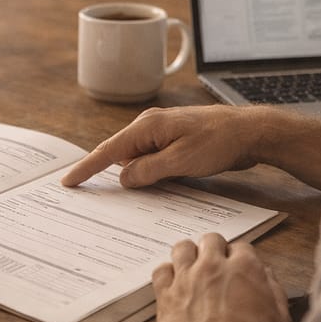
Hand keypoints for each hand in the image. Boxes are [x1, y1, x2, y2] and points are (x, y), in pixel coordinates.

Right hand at [61, 105, 320, 191]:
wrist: (252, 132)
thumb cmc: (219, 142)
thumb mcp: (181, 161)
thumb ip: (148, 170)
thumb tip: (123, 177)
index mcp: (148, 127)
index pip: (108, 150)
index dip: (87, 167)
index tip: (68, 181)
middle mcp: (151, 126)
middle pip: (120, 155)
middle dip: (106, 174)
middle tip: (88, 193)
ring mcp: (163, 134)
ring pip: (137, 160)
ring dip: (134, 176)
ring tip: (124, 194)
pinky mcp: (175, 142)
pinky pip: (152, 160)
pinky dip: (148, 174)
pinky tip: (151, 187)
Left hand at [152, 234, 290, 321]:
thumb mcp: (281, 318)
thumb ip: (273, 289)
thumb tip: (265, 275)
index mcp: (245, 267)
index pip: (240, 247)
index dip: (238, 258)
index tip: (235, 269)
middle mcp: (213, 267)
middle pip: (210, 240)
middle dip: (213, 250)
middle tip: (213, 266)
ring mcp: (187, 279)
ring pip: (182, 248)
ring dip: (188, 255)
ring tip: (191, 270)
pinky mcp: (166, 296)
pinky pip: (160, 271)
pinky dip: (166, 274)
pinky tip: (172, 284)